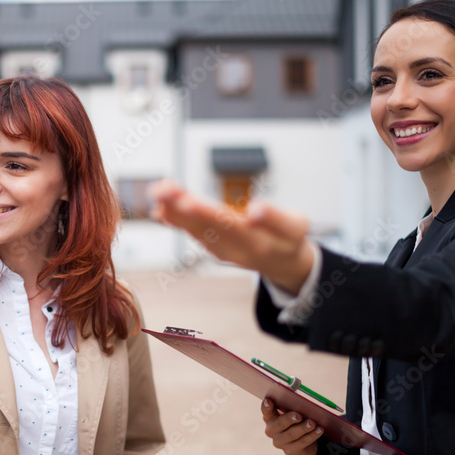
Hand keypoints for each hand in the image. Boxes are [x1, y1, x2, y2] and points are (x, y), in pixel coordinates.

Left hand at [147, 180, 314, 294]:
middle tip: (164, 191)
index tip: (188, 201)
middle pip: (207, 225)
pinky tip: (160, 208)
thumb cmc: (288, 238)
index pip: (233, 225)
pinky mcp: (212, 247)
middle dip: (184, 207)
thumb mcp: (296, 226)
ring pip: (196, 228)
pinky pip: (191, 232)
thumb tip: (255, 210)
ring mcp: (222, 250)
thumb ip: (275, 218)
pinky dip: (175, 219)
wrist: (281, 263)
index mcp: (260, 242)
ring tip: (158, 191)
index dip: (210, 214)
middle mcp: (237, 249)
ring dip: (175, 210)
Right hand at [261, 398, 322, 454]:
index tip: (268, 401)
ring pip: (292, 434)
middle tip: (299, 416)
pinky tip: (319, 431)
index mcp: (270, 418)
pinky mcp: (289, 451)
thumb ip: (292, 408)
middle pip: (279, 424)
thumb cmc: (295, 421)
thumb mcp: (292, 413)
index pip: (266, 411)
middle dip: (289, 419)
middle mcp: (271, 431)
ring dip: (303, 428)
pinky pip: (301, 443)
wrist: (301, 440)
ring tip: (313, 423)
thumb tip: (304, 403)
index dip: (266, 406)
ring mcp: (279, 442)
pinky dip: (311, 436)